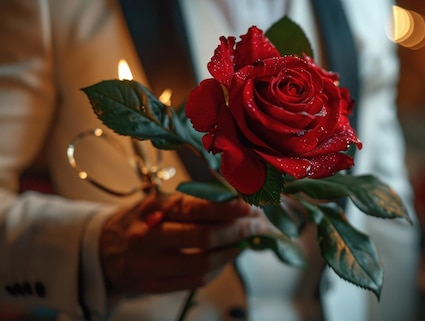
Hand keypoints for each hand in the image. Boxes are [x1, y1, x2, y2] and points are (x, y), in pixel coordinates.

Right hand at [100, 191, 265, 295]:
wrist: (103, 248)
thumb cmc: (144, 220)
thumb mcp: (162, 202)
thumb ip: (196, 202)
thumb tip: (241, 204)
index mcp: (152, 209)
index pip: (195, 208)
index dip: (227, 208)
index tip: (250, 206)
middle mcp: (148, 236)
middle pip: (202, 236)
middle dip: (237, 230)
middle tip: (258, 224)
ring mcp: (148, 265)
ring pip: (201, 263)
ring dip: (232, 252)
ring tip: (246, 241)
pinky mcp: (151, 286)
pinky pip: (193, 281)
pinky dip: (217, 269)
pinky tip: (228, 257)